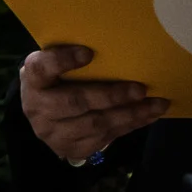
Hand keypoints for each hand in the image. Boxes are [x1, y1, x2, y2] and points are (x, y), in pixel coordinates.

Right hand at [19, 46, 167, 164]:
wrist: (46, 114)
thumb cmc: (61, 79)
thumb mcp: (59, 65)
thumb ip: (76, 56)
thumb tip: (120, 43)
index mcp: (34, 79)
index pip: (41, 68)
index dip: (63, 60)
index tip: (89, 53)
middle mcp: (37, 107)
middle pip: (75, 102)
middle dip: (111, 96)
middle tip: (141, 89)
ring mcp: (52, 132)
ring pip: (94, 125)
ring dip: (130, 114)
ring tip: (157, 104)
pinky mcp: (69, 148)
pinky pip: (104, 138)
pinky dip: (130, 126)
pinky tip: (148, 115)